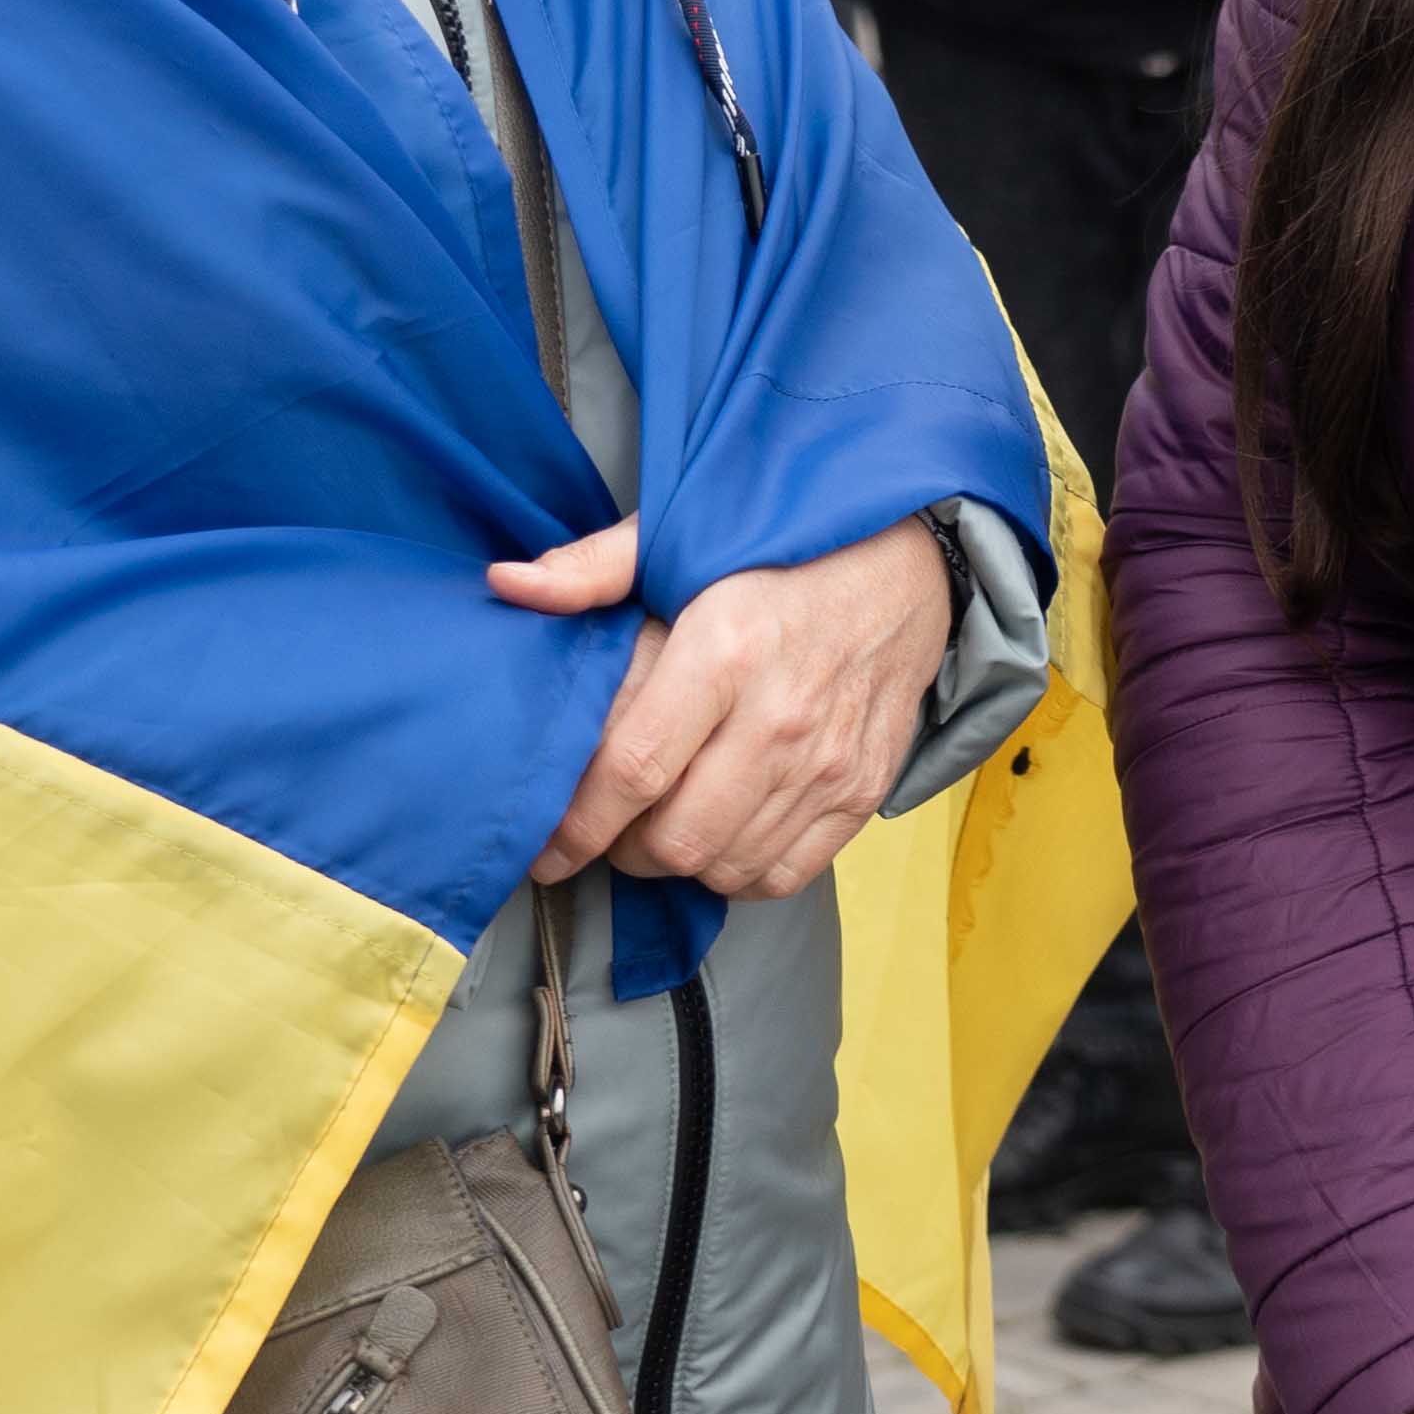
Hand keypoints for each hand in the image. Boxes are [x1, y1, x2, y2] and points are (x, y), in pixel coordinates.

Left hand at [488, 513, 944, 902]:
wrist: (909, 564)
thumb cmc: (781, 554)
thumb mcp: (684, 540)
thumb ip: (592, 569)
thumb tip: (504, 583)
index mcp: (724, 649)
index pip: (634, 769)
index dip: (578, 825)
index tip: (544, 850)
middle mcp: (780, 716)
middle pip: (678, 837)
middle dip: (624, 851)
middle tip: (609, 830)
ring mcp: (829, 762)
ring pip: (726, 864)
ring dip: (680, 862)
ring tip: (663, 828)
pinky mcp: (862, 790)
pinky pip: (785, 874)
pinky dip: (740, 872)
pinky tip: (721, 838)